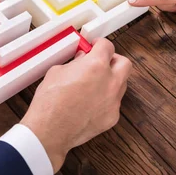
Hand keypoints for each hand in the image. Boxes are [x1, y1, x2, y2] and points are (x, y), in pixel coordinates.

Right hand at [20, 39, 131, 172]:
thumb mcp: (57, 71)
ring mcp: (113, 101)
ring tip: (95, 83)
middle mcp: (110, 81)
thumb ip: (75, 63)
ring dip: (111, 79)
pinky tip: (91, 103)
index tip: (95, 46)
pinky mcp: (112, 117)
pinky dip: (106, 99)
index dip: (100, 44)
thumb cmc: (50, 101)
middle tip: (101, 61)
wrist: (50, 130)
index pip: (107, 46)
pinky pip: (114, 103)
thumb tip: (81, 60)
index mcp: (96, 65)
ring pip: (121, 84)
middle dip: (114, 59)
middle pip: (124, 63)